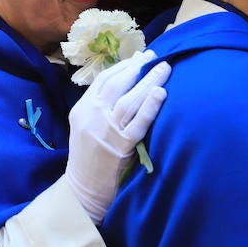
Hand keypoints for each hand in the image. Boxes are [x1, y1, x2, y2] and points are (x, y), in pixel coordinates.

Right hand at [65, 50, 170, 223]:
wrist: (83, 189)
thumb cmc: (87, 157)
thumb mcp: (84, 125)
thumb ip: (99, 106)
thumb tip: (124, 84)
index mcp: (82, 108)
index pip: (104, 79)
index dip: (123, 66)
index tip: (140, 57)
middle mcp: (93, 115)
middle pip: (118, 84)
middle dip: (138, 67)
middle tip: (156, 57)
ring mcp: (107, 130)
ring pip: (130, 99)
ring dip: (149, 81)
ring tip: (164, 69)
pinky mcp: (121, 146)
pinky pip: (138, 122)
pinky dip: (150, 106)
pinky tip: (161, 93)